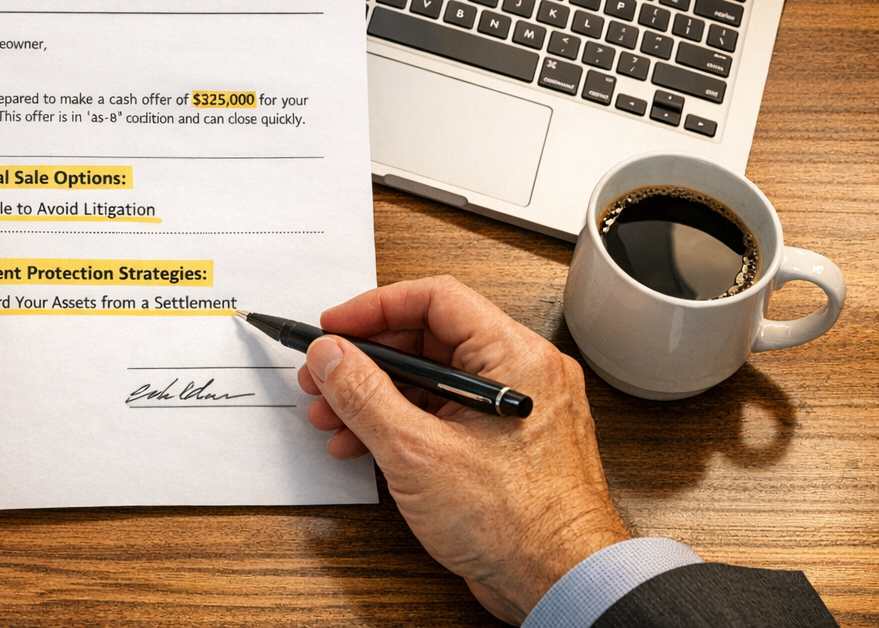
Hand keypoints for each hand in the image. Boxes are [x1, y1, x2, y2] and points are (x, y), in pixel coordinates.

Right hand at [298, 276, 628, 623]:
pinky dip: (401, 422)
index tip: (334, 328)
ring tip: (332, 418)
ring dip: (375, 396)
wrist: (561, 586)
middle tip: (323, 376)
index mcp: (515, 357)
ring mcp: (511, 409)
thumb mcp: (417, 452)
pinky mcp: (502, 443)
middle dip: (366, 360)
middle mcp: (521, 374)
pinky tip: (364, 444)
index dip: (375, 308)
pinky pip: (444, 412)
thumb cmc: (518, 525)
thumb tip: (331, 355)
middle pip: (428, 338)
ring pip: (431, 379)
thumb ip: (364, 395)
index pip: (436, 299)